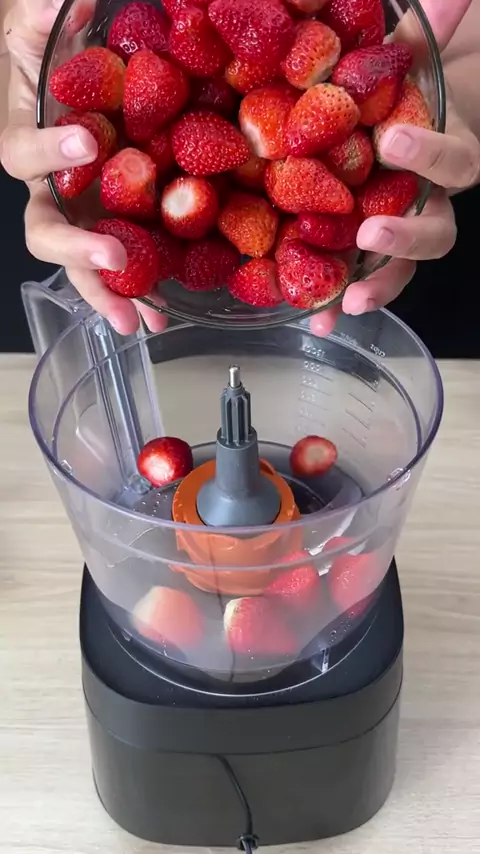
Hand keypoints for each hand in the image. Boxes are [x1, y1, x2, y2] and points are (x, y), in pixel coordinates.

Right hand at [1, 0, 166, 334]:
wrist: (69, 57)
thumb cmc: (50, 38)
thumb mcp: (39, 18)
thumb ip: (46, 13)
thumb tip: (69, 3)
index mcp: (26, 135)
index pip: (21, 153)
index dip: (48, 153)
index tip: (87, 143)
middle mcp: (51, 184)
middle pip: (46, 230)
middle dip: (76, 250)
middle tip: (111, 258)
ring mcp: (83, 208)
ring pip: (83, 260)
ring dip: (109, 291)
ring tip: (138, 320)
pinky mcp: (115, 217)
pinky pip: (126, 255)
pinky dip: (142, 285)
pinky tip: (163, 308)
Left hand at [311, 0, 479, 336]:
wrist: (399, 123)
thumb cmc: (406, 90)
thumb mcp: (414, 58)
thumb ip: (431, 32)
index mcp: (445, 156)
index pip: (455, 161)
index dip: (430, 154)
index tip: (394, 139)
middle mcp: (428, 203)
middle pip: (436, 233)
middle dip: (406, 238)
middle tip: (371, 234)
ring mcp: (397, 234)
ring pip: (400, 271)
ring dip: (375, 287)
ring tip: (344, 302)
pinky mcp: (363, 253)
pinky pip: (357, 282)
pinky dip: (337, 302)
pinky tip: (314, 317)